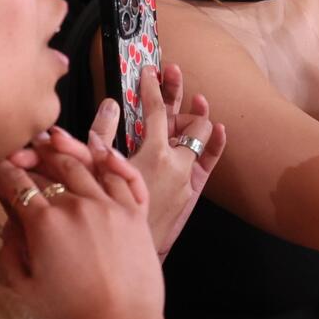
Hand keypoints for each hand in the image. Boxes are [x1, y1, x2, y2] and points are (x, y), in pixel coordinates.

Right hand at [0, 141, 162, 318]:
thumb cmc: (69, 314)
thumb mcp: (23, 287)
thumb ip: (9, 249)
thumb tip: (10, 221)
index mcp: (44, 222)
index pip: (16, 183)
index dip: (0, 172)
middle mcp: (78, 205)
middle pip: (50, 166)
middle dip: (31, 154)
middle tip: (21, 151)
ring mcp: (110, 206)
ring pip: (85, 165)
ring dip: (66, 150)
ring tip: (53, 142)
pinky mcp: (135, 214)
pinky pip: (123, 177)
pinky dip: (110, 161)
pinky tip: (100, 154)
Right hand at [83, 64, 226, 255]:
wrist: (132, 249)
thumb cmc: (112, 210)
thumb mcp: (99, 170)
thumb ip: (103, 134)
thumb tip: (111, 105)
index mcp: (153, 152)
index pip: (154, 109)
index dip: (150, 86)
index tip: (148, 69)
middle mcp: (177, 161)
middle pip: (184, 117)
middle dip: (177, 92)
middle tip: (172, 71)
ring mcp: (188, 174)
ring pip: (200, 135)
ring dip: (196, 116)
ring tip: (195, 99)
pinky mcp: (195, 188)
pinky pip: (212, 159)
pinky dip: (216, 142)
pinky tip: (219, 128)